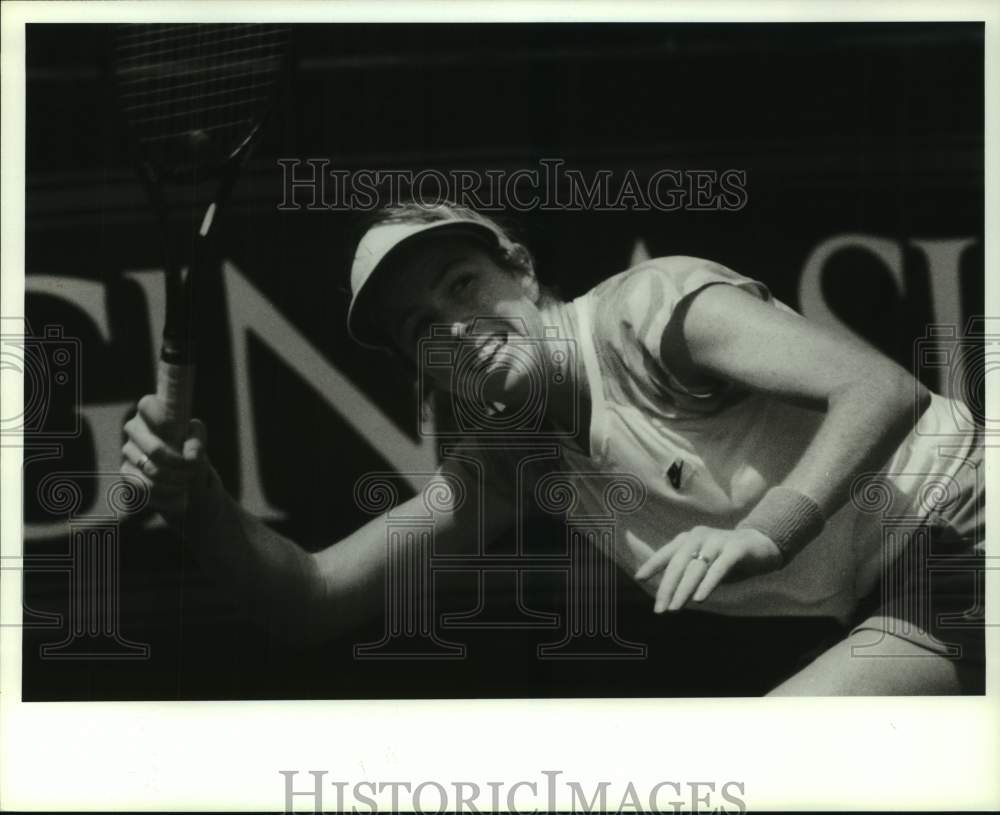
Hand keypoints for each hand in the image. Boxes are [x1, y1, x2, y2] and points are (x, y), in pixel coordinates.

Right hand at [120, 394, 208, 519]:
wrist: (183, 473)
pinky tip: (178, 495)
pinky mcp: (126, 473)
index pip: (148, 405)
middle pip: (155, 449)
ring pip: (152, 470)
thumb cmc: (189, 446)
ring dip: (175, 480)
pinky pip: (145, 487)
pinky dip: (166, 494)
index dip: (164, 421)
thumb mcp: (197, 438)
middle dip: (179, 464)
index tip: (180, 435)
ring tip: (188, 482)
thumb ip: (196, 440)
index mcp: (150, 409)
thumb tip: (190, 457)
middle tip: (192, 470)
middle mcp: (134, 427)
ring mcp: (127, 450)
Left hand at [633, 526, 781, 612]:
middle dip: (667, 587)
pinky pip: (719, 568)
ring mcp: (717, 541)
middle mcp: (699, 536)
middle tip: (659, 609)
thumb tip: (667, 595)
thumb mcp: (704, 564)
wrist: (762, 546)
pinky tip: (699, 599)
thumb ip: (688, 573)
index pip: (666, 553)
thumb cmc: (727, 558)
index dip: (652, 564)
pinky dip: (707, 584)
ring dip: (683, 590)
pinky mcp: (735, 549)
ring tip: (674, 608)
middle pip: (678, 564)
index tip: (639, 578)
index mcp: (689, 539)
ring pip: (696, 568)